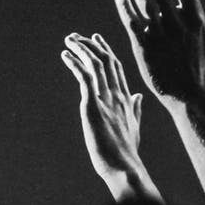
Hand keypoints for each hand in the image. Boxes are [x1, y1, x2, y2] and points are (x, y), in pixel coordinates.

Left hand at [62, 32, 145, 180]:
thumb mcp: (134, 127)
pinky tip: (66, 56)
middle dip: (92, 45)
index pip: (116, 68)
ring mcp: (106, 99)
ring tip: (69, 40)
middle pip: (106, 61)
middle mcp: (118, 95)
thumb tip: (138, 96)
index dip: (106, 51)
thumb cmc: (127, 153)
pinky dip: (75, 63)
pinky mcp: (93, 106)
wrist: (125, 168)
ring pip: (95, 64)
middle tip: (77, 36)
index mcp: (126, 100)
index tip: (96, 39)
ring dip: (81, 49)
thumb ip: (135, 109)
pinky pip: (84, 77)